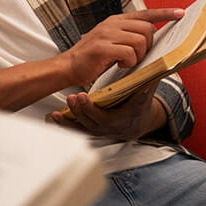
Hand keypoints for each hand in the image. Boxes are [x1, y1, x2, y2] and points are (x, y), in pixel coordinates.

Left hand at [48, 81, 165, 140]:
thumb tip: (150, 75)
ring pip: (80, 127)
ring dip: (69, 119)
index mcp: (119, 121)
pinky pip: (75, 128)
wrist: (136, 124)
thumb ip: (146, 87)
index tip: (83, 96)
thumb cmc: (140, 107)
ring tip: (59, 109)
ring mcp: (96, 129)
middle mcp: (106, 128)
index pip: (104, 118)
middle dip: (79, 111)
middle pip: (89, 122)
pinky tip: (55, 115)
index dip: (92, 109)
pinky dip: (64, 123)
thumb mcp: (144, 99)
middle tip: (72, 97)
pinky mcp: (88, 128)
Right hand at [62, 8, 183, 85]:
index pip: (145, 13)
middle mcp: (112, 24)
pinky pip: (128, 54)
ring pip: (140, 42)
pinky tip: (118, 65)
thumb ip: (127, 36)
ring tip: (125, 62)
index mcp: (115, 21)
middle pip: (147, 29)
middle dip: (148, 45)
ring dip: (138, 56)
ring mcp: (106, 35)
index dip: (164, 13)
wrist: (67, 66)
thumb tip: (151, 38)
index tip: (181, 13)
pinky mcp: (102, 48)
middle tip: (137, 56)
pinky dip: (128, 63)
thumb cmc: (92, 57)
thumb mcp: (110, 40)